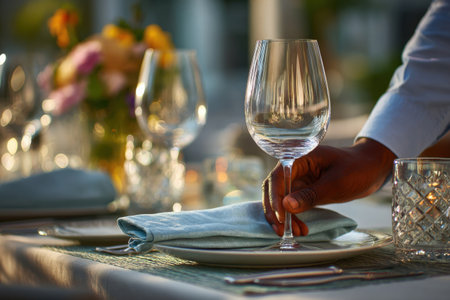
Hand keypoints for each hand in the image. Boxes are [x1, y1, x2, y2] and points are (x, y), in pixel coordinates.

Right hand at [263, 138, 395, 235]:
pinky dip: (292, 217)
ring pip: (280, 199)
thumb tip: (287, 206)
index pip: (278, 177)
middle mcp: (294, 167)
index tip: (281, 217)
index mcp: (299, 157)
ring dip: (283, 217)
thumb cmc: (357, 169)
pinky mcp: (302, 190)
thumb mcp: (335, 183)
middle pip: (274, 189)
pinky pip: (291, 204)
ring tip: (293, 233)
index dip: (275, 198)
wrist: (371, 169)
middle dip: (276, 211)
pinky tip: (300, 228)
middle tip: (281, 230)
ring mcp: (297, 179)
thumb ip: (310, 195)